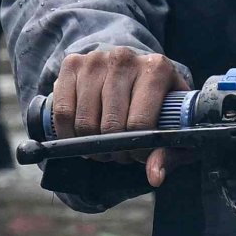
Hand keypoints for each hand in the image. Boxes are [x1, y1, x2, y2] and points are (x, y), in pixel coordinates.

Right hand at [41, 44, 190, 184]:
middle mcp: (125, 58)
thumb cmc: (158, 102)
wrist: (136, 71)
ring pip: (84, 121)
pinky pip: (62, 112)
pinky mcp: (72, 64)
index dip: (137, 150)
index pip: (140, 123)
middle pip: (110, 125)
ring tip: (102, 145)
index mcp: (157, 69)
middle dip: (114, 150)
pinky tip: (80, 137)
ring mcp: (96, 59)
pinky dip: (68, 134)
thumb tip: (154, 176)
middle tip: (119, 153)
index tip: (139, 155)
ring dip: (90, 144)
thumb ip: (169, 152)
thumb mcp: (174, 126)